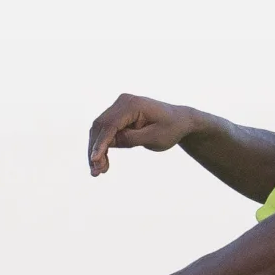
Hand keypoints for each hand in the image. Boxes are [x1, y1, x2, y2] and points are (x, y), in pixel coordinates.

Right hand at [87, 95, 201, 175]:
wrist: (180, 121)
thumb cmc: (171, 129)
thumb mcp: (154, 138)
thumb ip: (131, 139)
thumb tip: (108, 143)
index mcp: (133, 105)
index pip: (110, 125)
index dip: (100, 144)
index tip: (94, 161)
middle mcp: (123, 102)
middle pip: (101, 126)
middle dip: (95, 149)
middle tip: (96, 172)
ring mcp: (120, 106)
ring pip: (100, 129)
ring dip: (97, 149)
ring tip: (99, 171)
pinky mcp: (119, 114)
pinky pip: (106, 130)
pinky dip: (103, 145)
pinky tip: (102, 161)